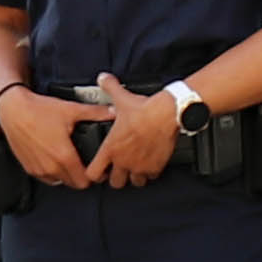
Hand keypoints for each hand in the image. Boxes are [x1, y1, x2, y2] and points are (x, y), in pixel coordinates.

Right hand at [0, 84, 101, 189]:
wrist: (13, 110)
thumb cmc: (38, 110)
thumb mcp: (70, 110)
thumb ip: (95, 113)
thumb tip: (113, 112)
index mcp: (64, 156)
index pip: (85, 181)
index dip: (94, 176)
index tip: (96, 168)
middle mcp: (51, 167)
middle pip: (74, 184)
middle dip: (82, 176)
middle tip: (85, 164)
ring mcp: (39, 169)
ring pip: (59, 182)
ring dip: (66, 175)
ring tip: (70, 161)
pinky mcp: (29, 168)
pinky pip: (46, 178)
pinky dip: (52, 172)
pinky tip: (55, 159)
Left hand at [84, 75, 182, 189]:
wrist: (167, 114)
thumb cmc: (144, 110)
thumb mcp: (122, 97)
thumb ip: (110, 87)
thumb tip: (103, 78)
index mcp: (111, 149)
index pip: (93, 173)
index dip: (94, 173)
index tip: (98, 170)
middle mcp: (124, 161)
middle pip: (115, 183)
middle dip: (116, 177)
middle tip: (119, 169)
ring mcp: (140, 166)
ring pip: (135, 182)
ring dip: (134, 176)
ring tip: (136, 167)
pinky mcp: (156, 167)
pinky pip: (151, 176)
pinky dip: (150, 172)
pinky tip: (150, 163)